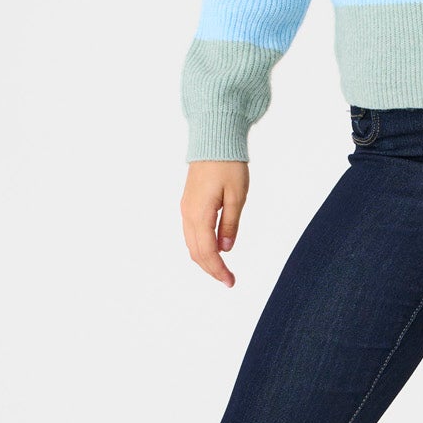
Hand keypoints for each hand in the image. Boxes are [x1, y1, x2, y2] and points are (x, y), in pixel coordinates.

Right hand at [181, 160, 248, 285]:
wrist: (214, 141)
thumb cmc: (228, 165)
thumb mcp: (236, 196)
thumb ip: (230, 224)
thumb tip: (226, 249)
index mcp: (199, 213)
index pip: (207, 251)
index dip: (218, 269)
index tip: (231, 281)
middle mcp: (188, 214)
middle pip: (196, 252)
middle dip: (211, 269)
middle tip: (229, 280)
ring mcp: (186, 209)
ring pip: (191, 244)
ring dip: (205, 260)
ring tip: (222, 270)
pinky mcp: (188, 204)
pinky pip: (191, 233)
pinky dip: (200, 247)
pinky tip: (213, 251)